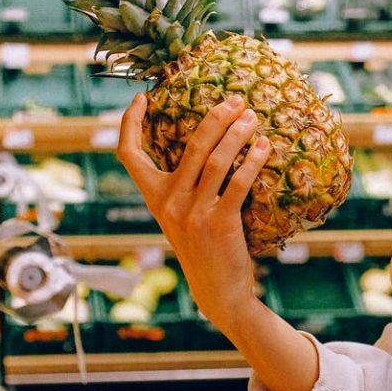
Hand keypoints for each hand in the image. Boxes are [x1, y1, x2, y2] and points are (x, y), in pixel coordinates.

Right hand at [117, 91, 319, 390]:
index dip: (129, 123)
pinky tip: (263, 147)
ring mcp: (192, 214)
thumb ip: (184, 188)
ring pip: (215, 160)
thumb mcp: (182, 217)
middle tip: (236, 100)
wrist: (218, 292)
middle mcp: (168, 203)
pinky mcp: (218, 223)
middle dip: (215, 118)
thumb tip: (204, 146)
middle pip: (189, 146)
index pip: (128, 155)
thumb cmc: (204, 248)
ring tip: (252, 117)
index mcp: (154, 198)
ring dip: (236, 134)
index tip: (140, 98)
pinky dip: (251, 162)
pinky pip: (237, 184)